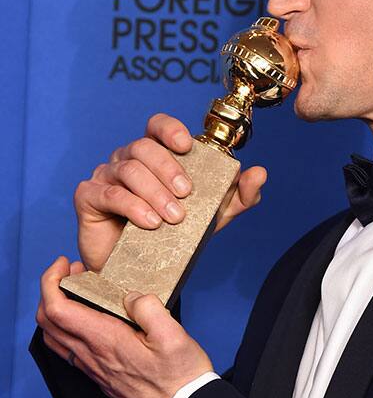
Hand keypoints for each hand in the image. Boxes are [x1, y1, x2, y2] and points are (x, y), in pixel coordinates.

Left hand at [37, 257, 213, 397]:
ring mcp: (93, 368)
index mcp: (105, 340)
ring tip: (78, 293)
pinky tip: (89, 319)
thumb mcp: (172, 334)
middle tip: (74, 273)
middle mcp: (91, 355)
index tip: (64, 264)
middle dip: (50, 290)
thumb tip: (131, 296)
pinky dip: (66, 328)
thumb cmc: (180, 376)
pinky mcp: (99, 376)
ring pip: (53, 337)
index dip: (51, 281)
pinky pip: (67, 350)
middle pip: (47, 322)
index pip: (57, 309)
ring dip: (55, 310)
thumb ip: (148, 307)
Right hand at [75, 112, 266, 270]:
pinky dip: (132, 206)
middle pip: (143, 147)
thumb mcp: (212, 217)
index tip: (186, 146)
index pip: (157, 126)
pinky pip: (108, 193)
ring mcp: (105, 176)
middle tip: (186, 195)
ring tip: (171, 218)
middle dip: (168, 169)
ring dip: (154, 192)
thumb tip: (259, 173)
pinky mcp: (88, 197)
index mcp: (155, 155)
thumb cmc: (171, 236)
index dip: (170, 129)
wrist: (138, 271)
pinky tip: (149, 222)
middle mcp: (127, 159)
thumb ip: (238, 197)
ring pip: (128, 169)